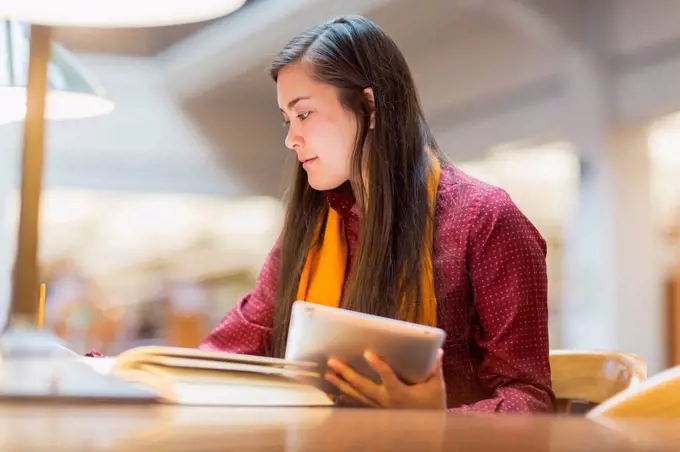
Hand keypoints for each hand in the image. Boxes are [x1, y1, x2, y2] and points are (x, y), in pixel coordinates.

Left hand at [325, 349, 445, 409]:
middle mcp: (386, 401)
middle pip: (363, 386)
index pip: (388, 377)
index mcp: (400, 394)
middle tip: (333, 362)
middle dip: (347, 373)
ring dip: (341, 384)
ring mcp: (379, 408)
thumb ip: (435, 369)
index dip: (378, 366)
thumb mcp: (436, 387)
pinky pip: (357, 405)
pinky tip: (334, 392)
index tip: (367, 353)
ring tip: (328, 374)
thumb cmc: (432, 406)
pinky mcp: (376, 412)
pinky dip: (345, 398)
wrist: (428, 431)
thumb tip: (437, 350)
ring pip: (356, 395)